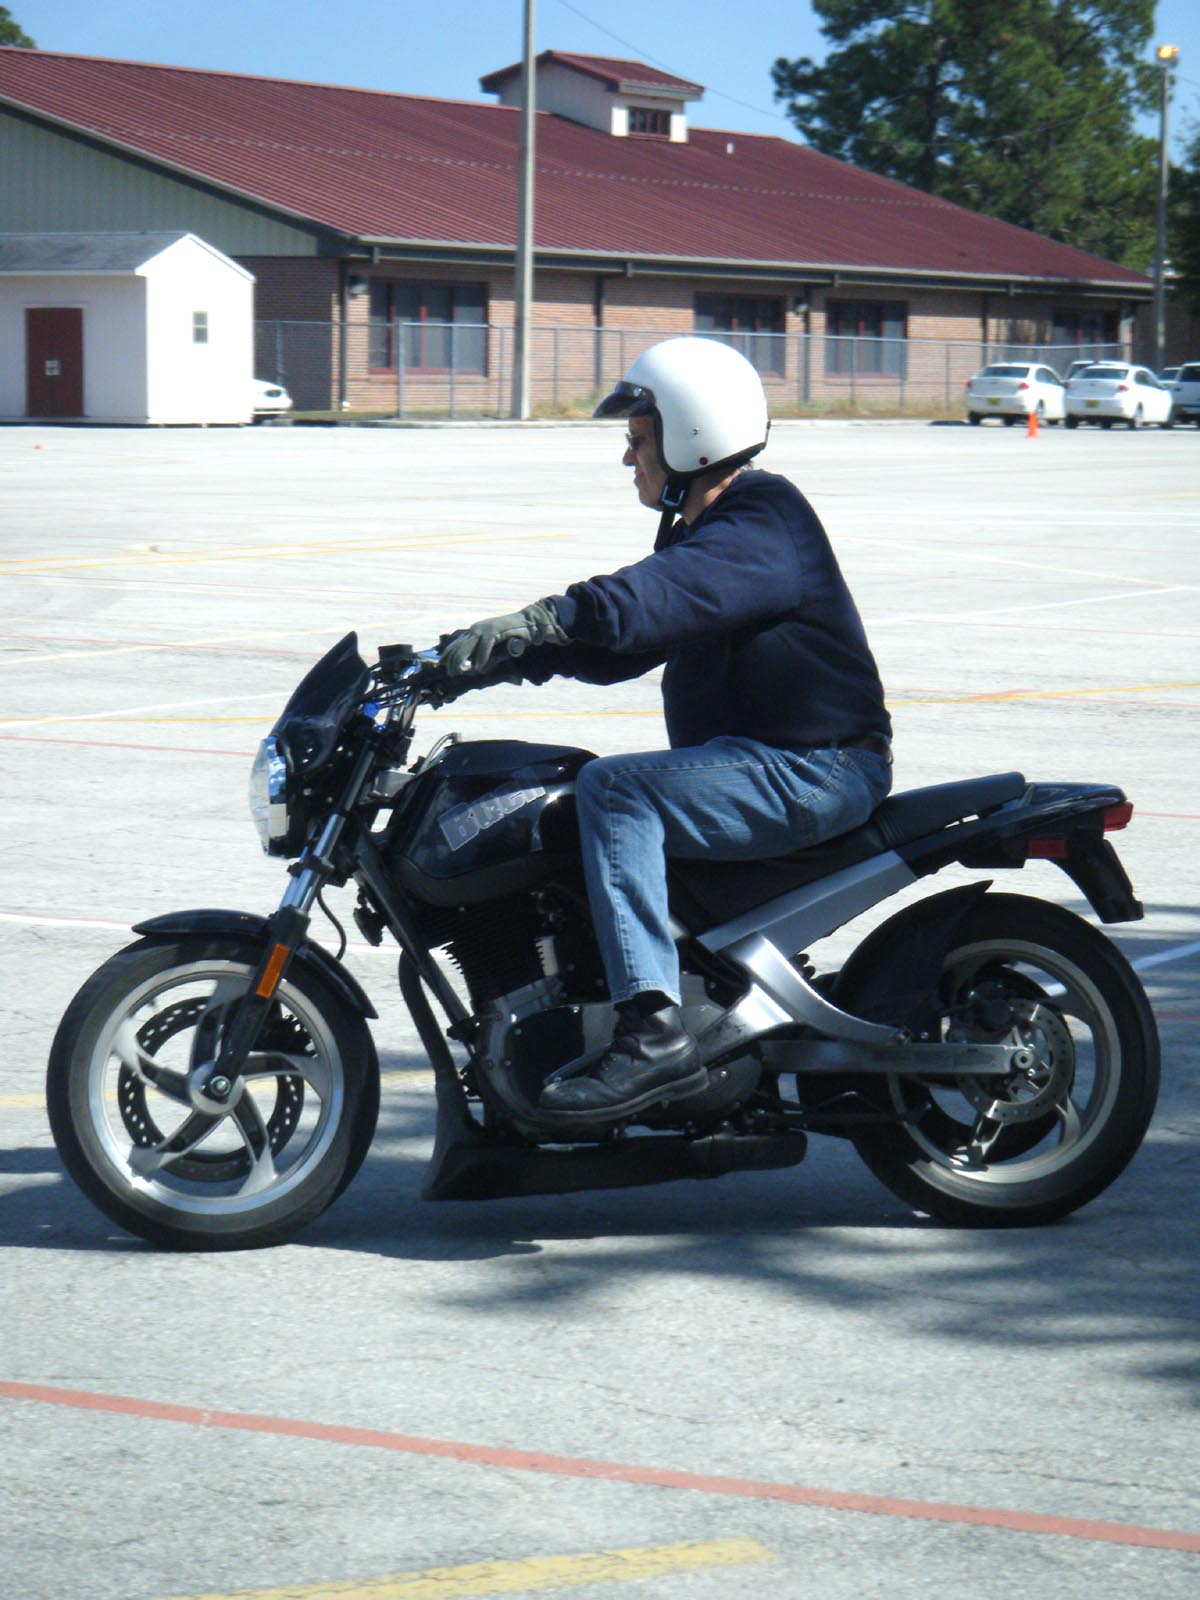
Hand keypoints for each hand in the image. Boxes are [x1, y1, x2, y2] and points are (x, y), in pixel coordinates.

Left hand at [440, 600, 567, 675]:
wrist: (529, 623)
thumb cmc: (513, 636)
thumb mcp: (495, 646)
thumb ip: (485, 653)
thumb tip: (475, 667)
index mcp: (475, 631)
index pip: (456, 643)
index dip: (447, 654)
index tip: (440, 665)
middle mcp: (477, 629)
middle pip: (459, 645)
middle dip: (452, 661)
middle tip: (451, 673)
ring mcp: (485, 628)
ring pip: (468, 646)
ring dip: (463, 661)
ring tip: (461, 672)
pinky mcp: (495, 630)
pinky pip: (485, 646)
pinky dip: (482, 658)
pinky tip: (481, 668)